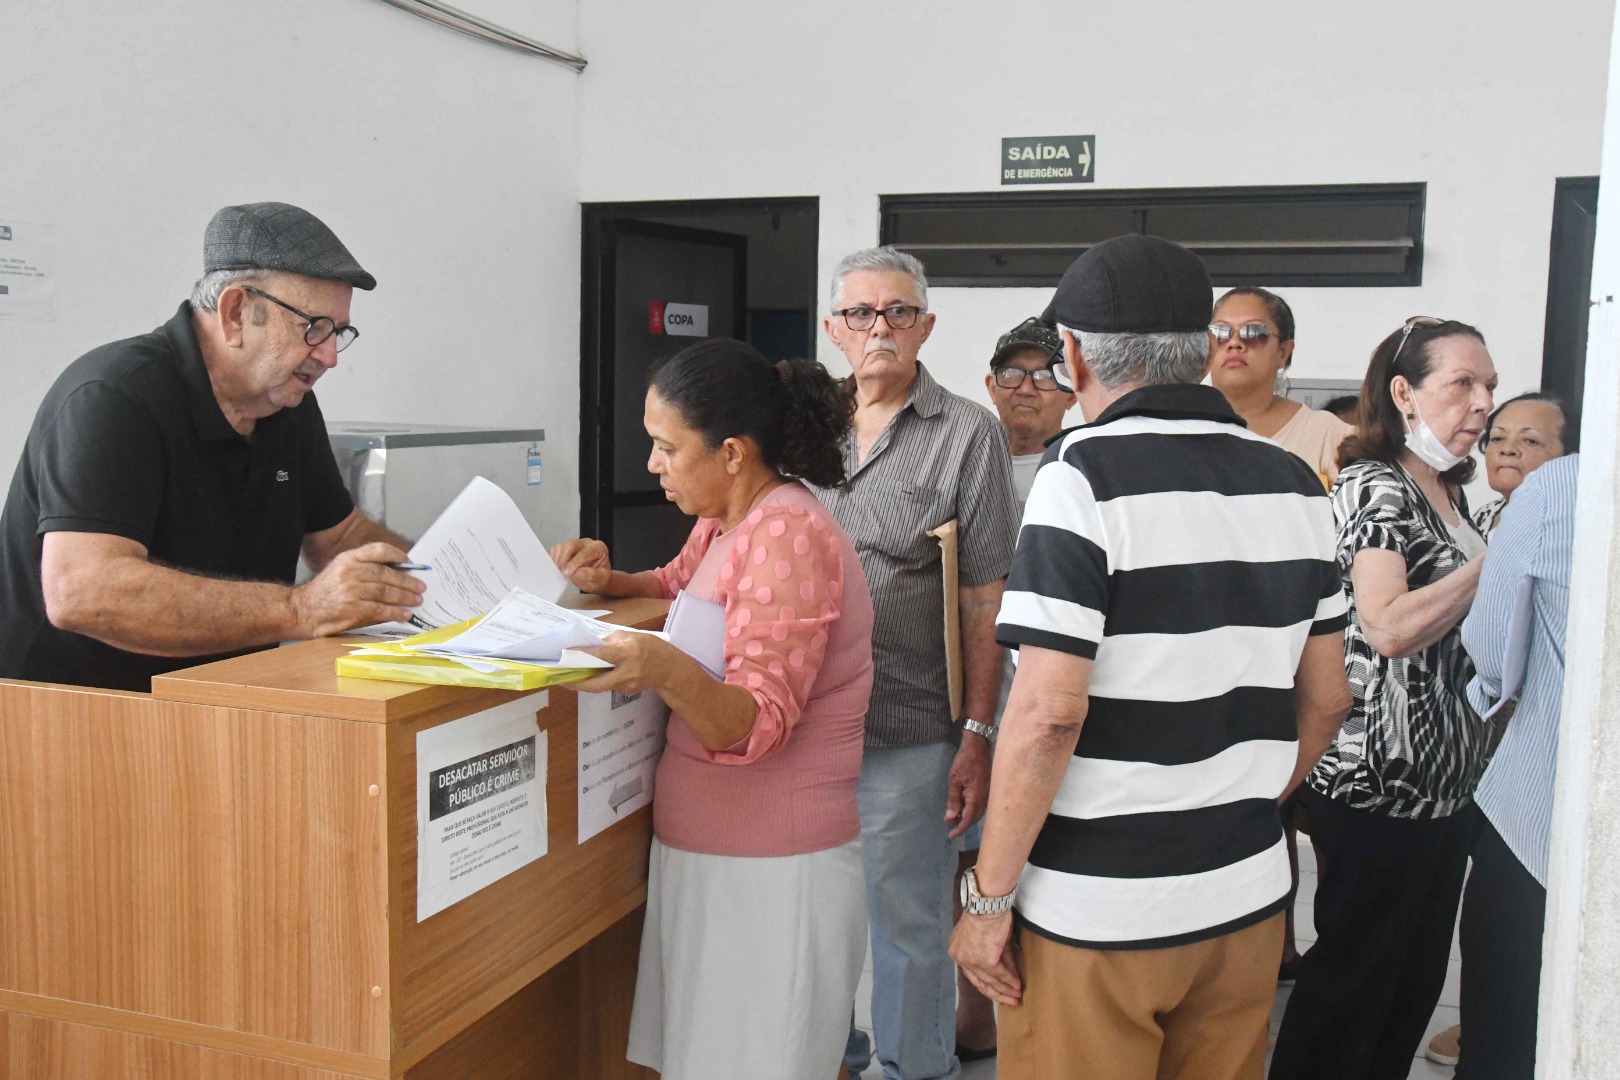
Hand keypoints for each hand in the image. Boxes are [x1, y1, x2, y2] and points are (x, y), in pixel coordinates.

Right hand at [291, 542, 424, 637]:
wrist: (302, 610)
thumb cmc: (326, 591)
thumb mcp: (340, 570)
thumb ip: (363, 568)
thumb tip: (396, 573)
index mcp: (348, 558)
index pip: (378, 550)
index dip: (397, 555)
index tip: (410, 562)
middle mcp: (350, 571)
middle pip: (386, 574)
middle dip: (407, 581)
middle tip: (421, 586)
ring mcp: (352, 590)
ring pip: (386, 591)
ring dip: (405, 597)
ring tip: (417, 600)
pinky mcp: (353, 609)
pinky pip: (381, 609)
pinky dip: (395, 612)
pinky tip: (405, 614)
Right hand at [550, 538, 613, 593]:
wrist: (597, 579)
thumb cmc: (600, 578)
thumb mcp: (602, 580)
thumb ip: (592, 575)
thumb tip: (578, 573)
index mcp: (598, 548)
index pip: (584, 553)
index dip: (574, 563)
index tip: (567, 574)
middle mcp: (586, 543)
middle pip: (570, 545)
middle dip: (564, 560)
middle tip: (564, 573)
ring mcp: (574, 544)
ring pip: (560, 547)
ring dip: (558, 561)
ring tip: (562, 572)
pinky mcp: (565, 548)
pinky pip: (555, 550)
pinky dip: (554, 560)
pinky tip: (559, 569)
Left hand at [571, 631, 675, 694]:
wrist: (671, 670)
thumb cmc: (653, 648)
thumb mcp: (634, 636)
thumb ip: (613, 640)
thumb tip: (594, 645)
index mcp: (629, 652)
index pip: (602, 655)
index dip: (583, 654)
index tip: (566, 653)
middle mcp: (627, 671)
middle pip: (597, 683)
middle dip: (577, 684)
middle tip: (562, 680)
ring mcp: (627, 685)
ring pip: (600, 686)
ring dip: (586, 682)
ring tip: (572, 676)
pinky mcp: (626, 691)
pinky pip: (608, 685)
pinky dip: (598, 681)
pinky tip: (591, 676)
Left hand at [945, 732, 990, 838]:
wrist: (978, 746)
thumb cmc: (964, 762)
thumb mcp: (954, 781)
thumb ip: (953, 800)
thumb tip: (950, 817)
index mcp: (976, 798)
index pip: (967, 819)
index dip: (959, 829)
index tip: (950, 835)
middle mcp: (985, 799)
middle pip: (974, 818)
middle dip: (962, 824)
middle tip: (950, 825)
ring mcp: (988, 794)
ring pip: (978, 813)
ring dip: (967, 817)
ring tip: (954, 817)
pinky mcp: (988, 790)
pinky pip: (981, 805)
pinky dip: (971, 810)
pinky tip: (964, 807)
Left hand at [949, 909, 1020, 1005]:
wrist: (988, 903)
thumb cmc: (988, 913)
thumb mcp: (989, 936)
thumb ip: (998, 955)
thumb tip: (1009, 973)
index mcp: (958, 950)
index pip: (972, 974)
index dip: (986, 984)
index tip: (998, 992)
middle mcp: (961, 958)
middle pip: (980, 982)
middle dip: (997, 993)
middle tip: (1010, 1000)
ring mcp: (973, 961)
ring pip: (991, 981)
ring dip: (1006, 990)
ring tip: (1017, 996)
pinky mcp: (986, 961)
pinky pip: (1000, 975)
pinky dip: (1010, 981)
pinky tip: (1018, 986)